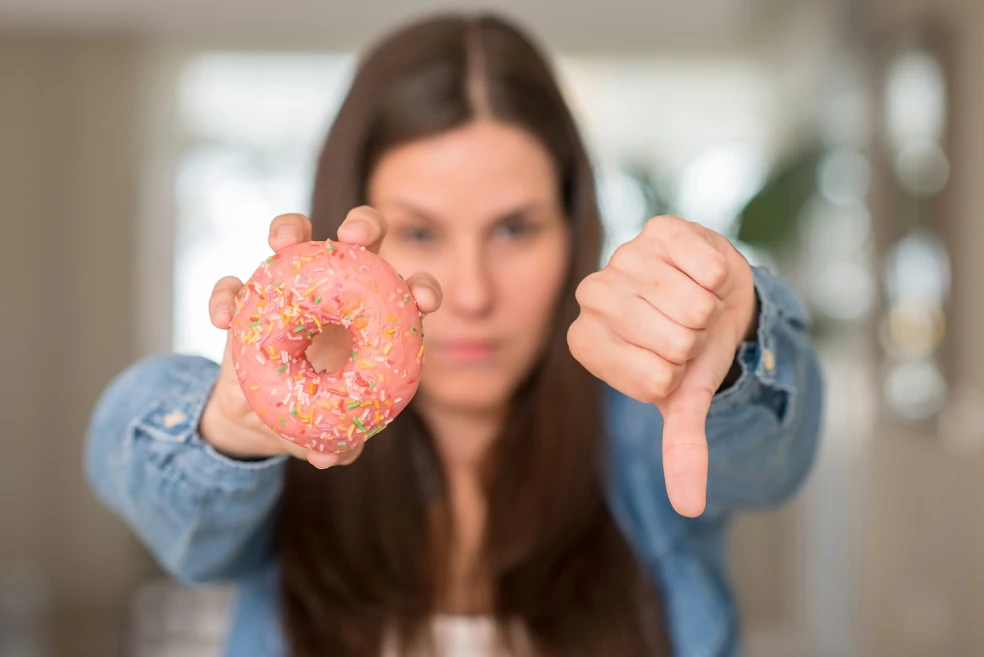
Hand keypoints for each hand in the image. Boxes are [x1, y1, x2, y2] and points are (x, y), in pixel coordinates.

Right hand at [200, 207, 442, 468]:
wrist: (259, 417)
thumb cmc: (313, 414)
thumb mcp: (330, 431)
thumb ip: (339, 441)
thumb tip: (336, 456)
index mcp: (374, 319)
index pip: (406, 293)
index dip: (421, 289)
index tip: (423, 298)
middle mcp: (337, 290)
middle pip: (358, 241)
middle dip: (363, 225)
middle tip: (356, 236)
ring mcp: (290, 287)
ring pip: (295, 239)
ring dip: (290, 230)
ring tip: (282, 242)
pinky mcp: (248, 299)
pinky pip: (235, 286)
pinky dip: (228, 294)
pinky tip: (224, 317)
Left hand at [568, 216, 756, 516]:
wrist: (717, 300)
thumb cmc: (690, 353)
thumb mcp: (684, 400)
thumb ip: (682, 449)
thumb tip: (690, 507)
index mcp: (586, 342)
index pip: (648, 375)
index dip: (674, 373)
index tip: (671, 364)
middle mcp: (592, 297)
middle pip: (668, 337)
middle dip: (692, 342)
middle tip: (687, 332)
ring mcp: (622, 259)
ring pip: (685, 300)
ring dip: (707, 308)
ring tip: (696, 305)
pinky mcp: (657, 230)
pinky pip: (700, 261)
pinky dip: (717, 275)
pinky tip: (706, 276)